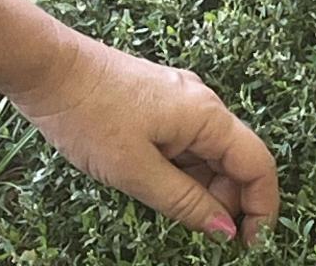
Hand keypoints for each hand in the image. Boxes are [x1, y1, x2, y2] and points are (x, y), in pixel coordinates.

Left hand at [7, 30, 277, 244]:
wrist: (53, 70)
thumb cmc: (92, 118)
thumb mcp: (135, 170)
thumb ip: (183, 200)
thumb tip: (226, 229)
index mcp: (207, 116)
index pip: (257, 163)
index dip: (263, 205)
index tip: (251, 245)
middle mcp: (204, 105)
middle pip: (235, 158)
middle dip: (229, 200)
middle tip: (207, 240)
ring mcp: (183, 102)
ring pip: (208, 153)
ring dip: (203, 188)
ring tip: (176, 217)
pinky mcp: (161, 104)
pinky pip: (186, 143)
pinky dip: (183, 172)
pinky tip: (160, 189)